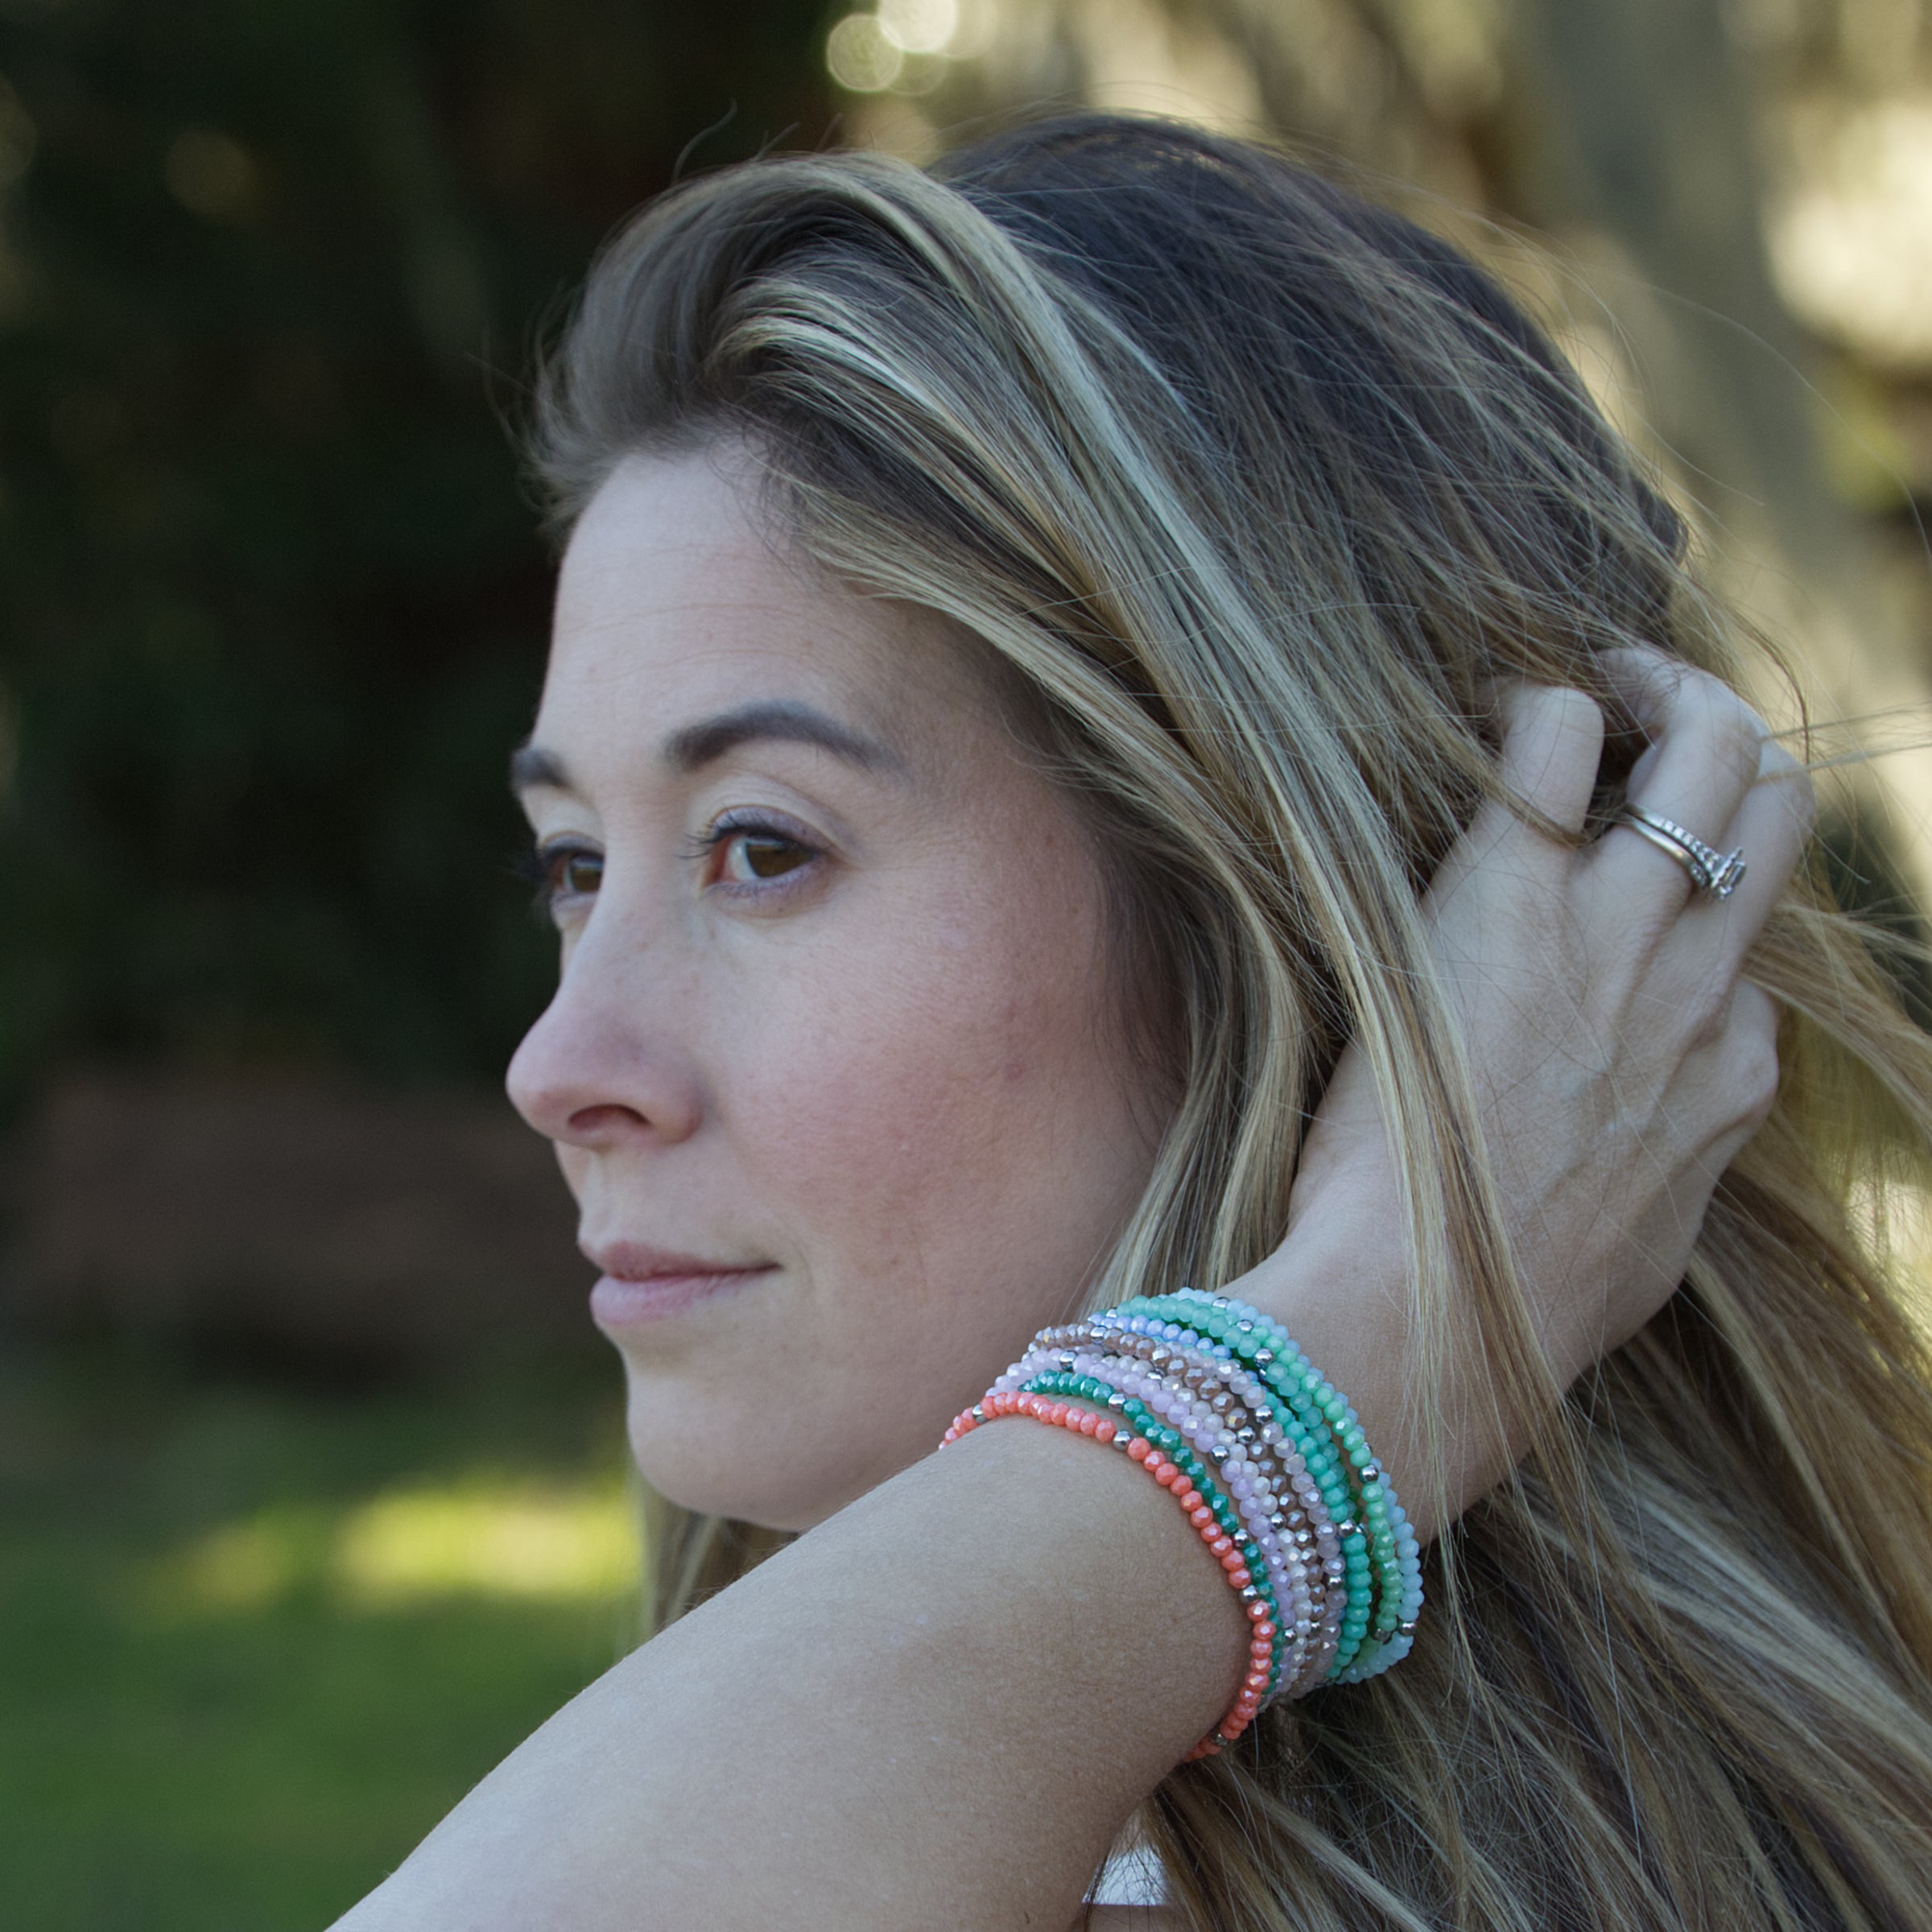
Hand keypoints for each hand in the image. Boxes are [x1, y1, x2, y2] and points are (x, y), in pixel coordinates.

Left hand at [1244, 649, 1814, 1532]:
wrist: (1426, 1322)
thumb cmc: (1497, 1321)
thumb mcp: (1629, 1269)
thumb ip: (1655, 1195)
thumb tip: (1640, 1184)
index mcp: (1725, 1080)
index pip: (1747, 960)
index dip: (1687, 926)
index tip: (1612, 919)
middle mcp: (1697, 987)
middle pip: (1776, 813)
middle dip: (1726, 748)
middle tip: (1649, 725)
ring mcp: (1619, 932)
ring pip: (1714, 748)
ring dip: (1660, 691)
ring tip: (1597, 685)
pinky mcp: (1514, 896)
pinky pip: (1559, 739)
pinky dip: (1538, 711)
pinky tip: (1483, 728)